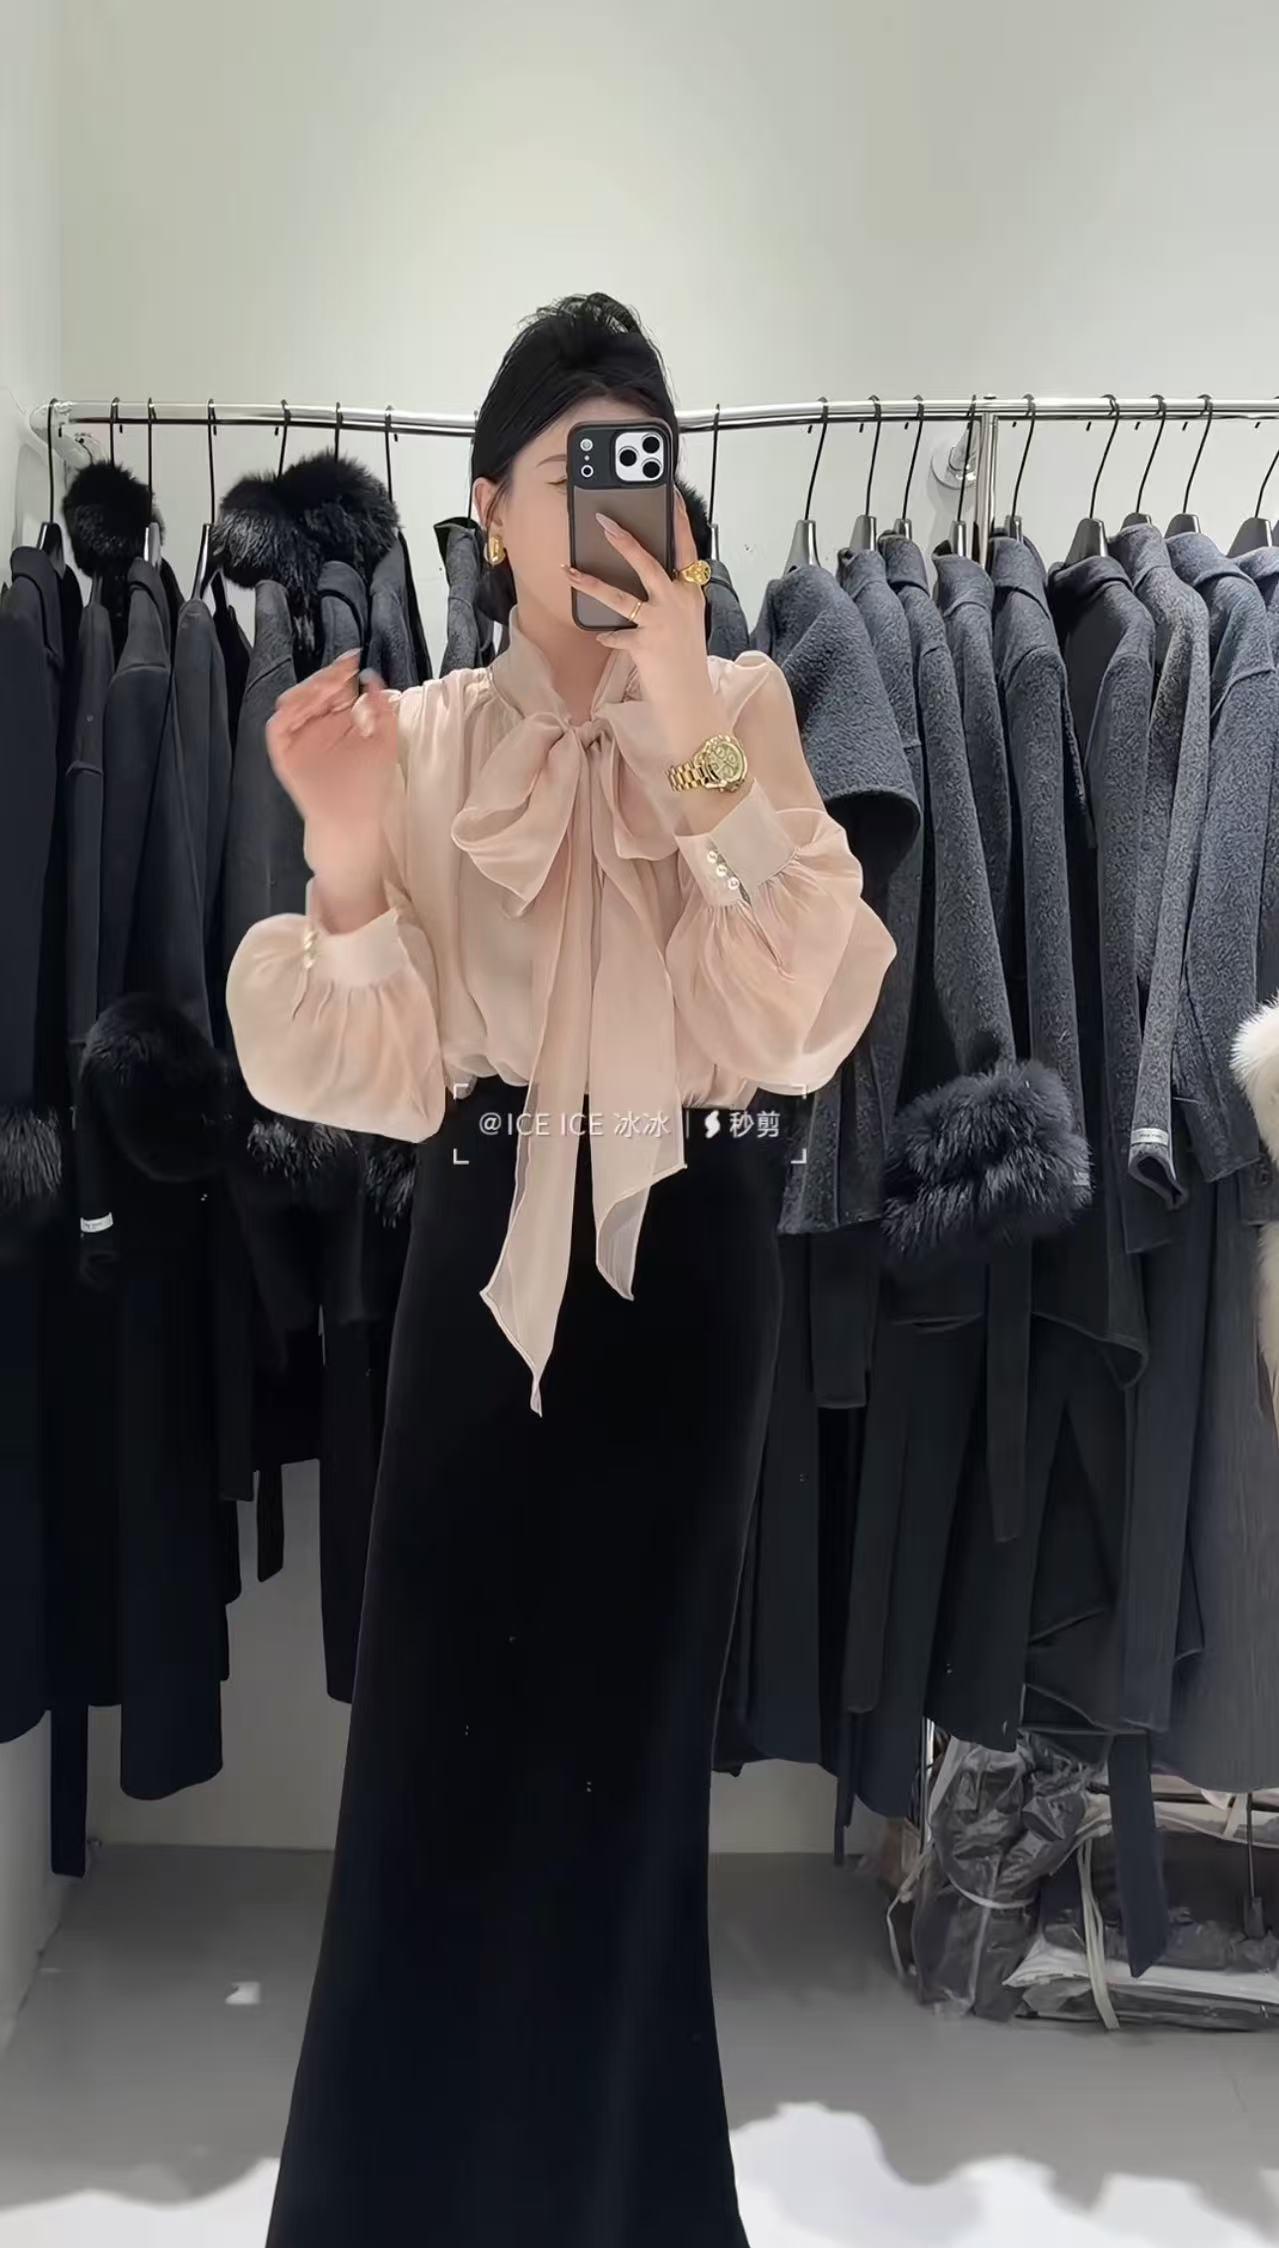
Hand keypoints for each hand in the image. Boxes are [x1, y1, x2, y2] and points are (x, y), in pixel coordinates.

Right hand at [266, 651, 398, 926]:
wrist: (351, 824)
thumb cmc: (369, 788)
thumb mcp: (385, 744)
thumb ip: (383, 711)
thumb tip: (372, 678)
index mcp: (339, 721)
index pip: (336, 688)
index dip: (342, 672)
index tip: (354, 659)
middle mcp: (316, 726)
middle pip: (313, 691)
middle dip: (326, 677)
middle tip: (341, 671)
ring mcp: (298, 739)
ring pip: (292, 703)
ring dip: (307, 690)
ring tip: (328, 687)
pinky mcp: (284, 754)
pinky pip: (278, 727)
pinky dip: (288, 713)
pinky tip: (306, 704)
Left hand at [564, 491, 720, 762]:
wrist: (692, 702)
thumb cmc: (687, 661)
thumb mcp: (687, 622)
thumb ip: (671, 598)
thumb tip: (649, 578)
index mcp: (691, 593)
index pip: (685, 548)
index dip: (677, 520)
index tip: (669, 494)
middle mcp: (678, 603)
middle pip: (648, 562)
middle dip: (623, 539)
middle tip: (601, 520)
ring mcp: (661, 624)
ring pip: (621, 596)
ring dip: (591, 582)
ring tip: (569, 570)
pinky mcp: (645, 646)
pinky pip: (616, 635)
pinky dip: (606, 635)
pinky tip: (599, 633)